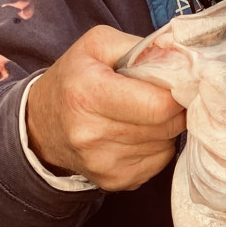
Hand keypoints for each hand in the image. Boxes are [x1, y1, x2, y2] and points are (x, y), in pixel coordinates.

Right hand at [26, 26, 185, 190]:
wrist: (41, 127)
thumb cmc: (74, 78)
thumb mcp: (97, 45)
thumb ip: (142, 46)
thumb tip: (184, 58)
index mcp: (88, 94)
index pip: (159, 105)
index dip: (177, 92)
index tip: (177, 82)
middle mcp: (92, 134)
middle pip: (166, 125)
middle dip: (174, 108)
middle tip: (162, 95)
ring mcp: (104, 163)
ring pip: (166, 144)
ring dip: (165, 127)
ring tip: (143, 113)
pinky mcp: (115, 181)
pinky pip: (159, 161)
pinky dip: (157, 145)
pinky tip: (137, 132)